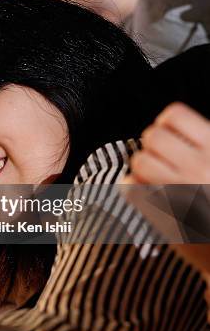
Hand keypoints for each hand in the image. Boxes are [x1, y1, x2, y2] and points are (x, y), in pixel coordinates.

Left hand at [123, 103, 209, 320]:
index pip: (174, 115)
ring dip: (142, 165)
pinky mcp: (162, 215)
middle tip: (163, 157)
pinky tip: (147, 192)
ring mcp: (179, 191)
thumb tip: (174, 122)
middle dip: (153, 145)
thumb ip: (204, 144)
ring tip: (156, 175)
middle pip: (152, 137)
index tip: (171, 134)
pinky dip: (132, 186)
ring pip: (138, 161)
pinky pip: (129, 187)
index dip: (166, 122)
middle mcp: (198, 167)